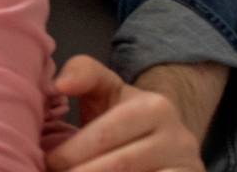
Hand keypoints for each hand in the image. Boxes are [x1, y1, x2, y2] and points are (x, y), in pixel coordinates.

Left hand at [46, 55, 203, 170]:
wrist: (163, 136)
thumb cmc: (120, 112)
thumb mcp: (104, 87)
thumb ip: (82, 73)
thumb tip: (61, 84)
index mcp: (155, 107)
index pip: (104, 135)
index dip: (70, 153)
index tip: (48, 162)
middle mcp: (179, 138)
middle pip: (119, 165)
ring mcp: (189, 166)